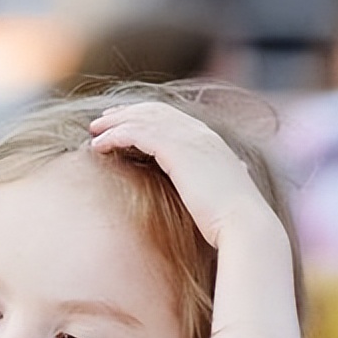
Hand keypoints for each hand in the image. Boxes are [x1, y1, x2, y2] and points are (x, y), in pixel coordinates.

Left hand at [89, 102, 277, 248]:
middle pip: (155, 111)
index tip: (122, 122)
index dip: (144, 115)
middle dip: (126, 113)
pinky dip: (115, 136)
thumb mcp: (216, 195)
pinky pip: (137, 134)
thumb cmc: (229, 221)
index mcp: (211, 142)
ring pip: (143, 119)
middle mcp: (202, 134)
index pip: (172, 118)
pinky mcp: (177, 151)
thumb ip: (209, 182)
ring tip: (93, 130)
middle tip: (101, 120)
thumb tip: (211, 184)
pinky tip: (99, 145)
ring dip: (115, 123)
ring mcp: (191, 139)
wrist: (244, 225)